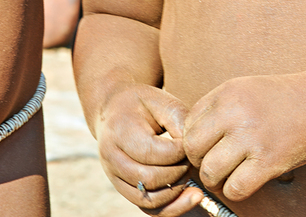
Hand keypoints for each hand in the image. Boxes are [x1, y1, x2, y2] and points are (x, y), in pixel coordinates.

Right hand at [96, 84, 203, 214]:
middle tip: (193, 158)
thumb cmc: (142, 104)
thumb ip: (178, 119)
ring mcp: (115, 178)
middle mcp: (112, 159)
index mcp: (120, 132)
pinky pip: (148, 209)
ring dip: (177, 191)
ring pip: (148, 200)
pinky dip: (172, 208)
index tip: (192, 143)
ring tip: (191, 174)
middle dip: (179, 171)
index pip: (152, 152)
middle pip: (149, 179)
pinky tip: (192, 198)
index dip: (178, 152)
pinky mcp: (124, 190)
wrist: (114, 111)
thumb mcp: (160, 100)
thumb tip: (192, 148)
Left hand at [183, 74, 305, 201]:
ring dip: (216, 178)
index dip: (195, 138)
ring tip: (229, 172)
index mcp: (227, 92)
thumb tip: (185, 139)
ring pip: (210, 171)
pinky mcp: (268, 162)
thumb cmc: (281, 98)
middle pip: (192, 148)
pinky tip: (247, 179)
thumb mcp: (245, 88)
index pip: (189, 124)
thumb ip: (217, 108)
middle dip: (200, 160)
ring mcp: (251, 137)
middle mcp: (235, 112)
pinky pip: (234, 189)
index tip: (208, 145)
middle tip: (215, 161)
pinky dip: (236, 189)